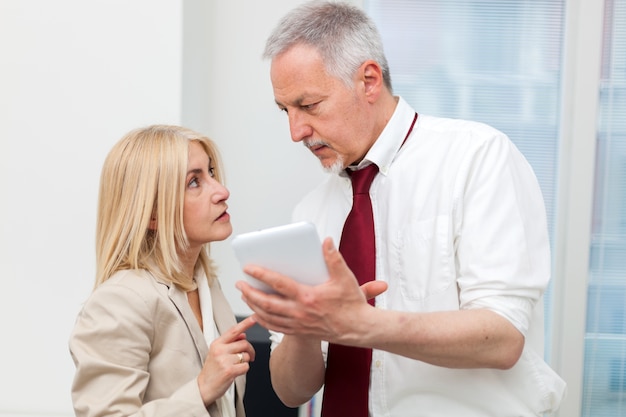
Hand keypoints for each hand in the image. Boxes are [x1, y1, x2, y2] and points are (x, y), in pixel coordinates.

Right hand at [197, 316, 256, 405]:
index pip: (234, 330)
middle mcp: (220, 350)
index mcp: (217, 343)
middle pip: (244, 343)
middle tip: (249, 356)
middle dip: (250, 350)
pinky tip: (236, 372)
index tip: (255, 317)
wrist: (204, 388)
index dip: (246, 323)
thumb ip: (230, 342)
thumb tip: (243, 334)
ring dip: (245, 361)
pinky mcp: (229, 370)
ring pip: (246, 355)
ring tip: (236, 366)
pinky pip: (246, 366)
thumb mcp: (217, 353)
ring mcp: (224, 360)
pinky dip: (244, 370)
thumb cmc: (212, 371)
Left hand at [236, 238, 386, 345]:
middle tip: (239, 283)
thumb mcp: (345, 278)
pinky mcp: (300, 332)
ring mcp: (298, 324)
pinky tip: (257, 314)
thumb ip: (334, 258)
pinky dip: (263, 320)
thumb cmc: (352, 304)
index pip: (278, 284)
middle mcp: (299, 312)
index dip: (261, 275)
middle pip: (266, 303)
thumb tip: (326, 241)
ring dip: (253, 306)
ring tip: (244, 296)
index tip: (249, 268)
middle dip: (249, 292)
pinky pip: (276, 327)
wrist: (358, 329)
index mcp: (308, 297)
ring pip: (268, 317)